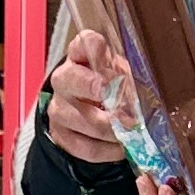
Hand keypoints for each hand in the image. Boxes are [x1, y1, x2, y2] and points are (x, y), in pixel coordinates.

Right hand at [44, 25, 127, 163]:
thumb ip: (127, 75)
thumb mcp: (119, 73)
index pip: (85, 43)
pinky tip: (121, 147)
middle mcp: (63, 80)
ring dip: (113, 129)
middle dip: (99, 90)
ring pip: (85, 121)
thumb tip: (136, 91)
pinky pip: (86, 147)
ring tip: (131, 132)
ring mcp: (58, 109)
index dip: (97, 50)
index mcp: (79, 56)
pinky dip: (108, 150)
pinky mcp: (61, 136)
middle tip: (123, 105)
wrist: (85, 112)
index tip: (110, 59)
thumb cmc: (109, 87)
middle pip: (75, 80)